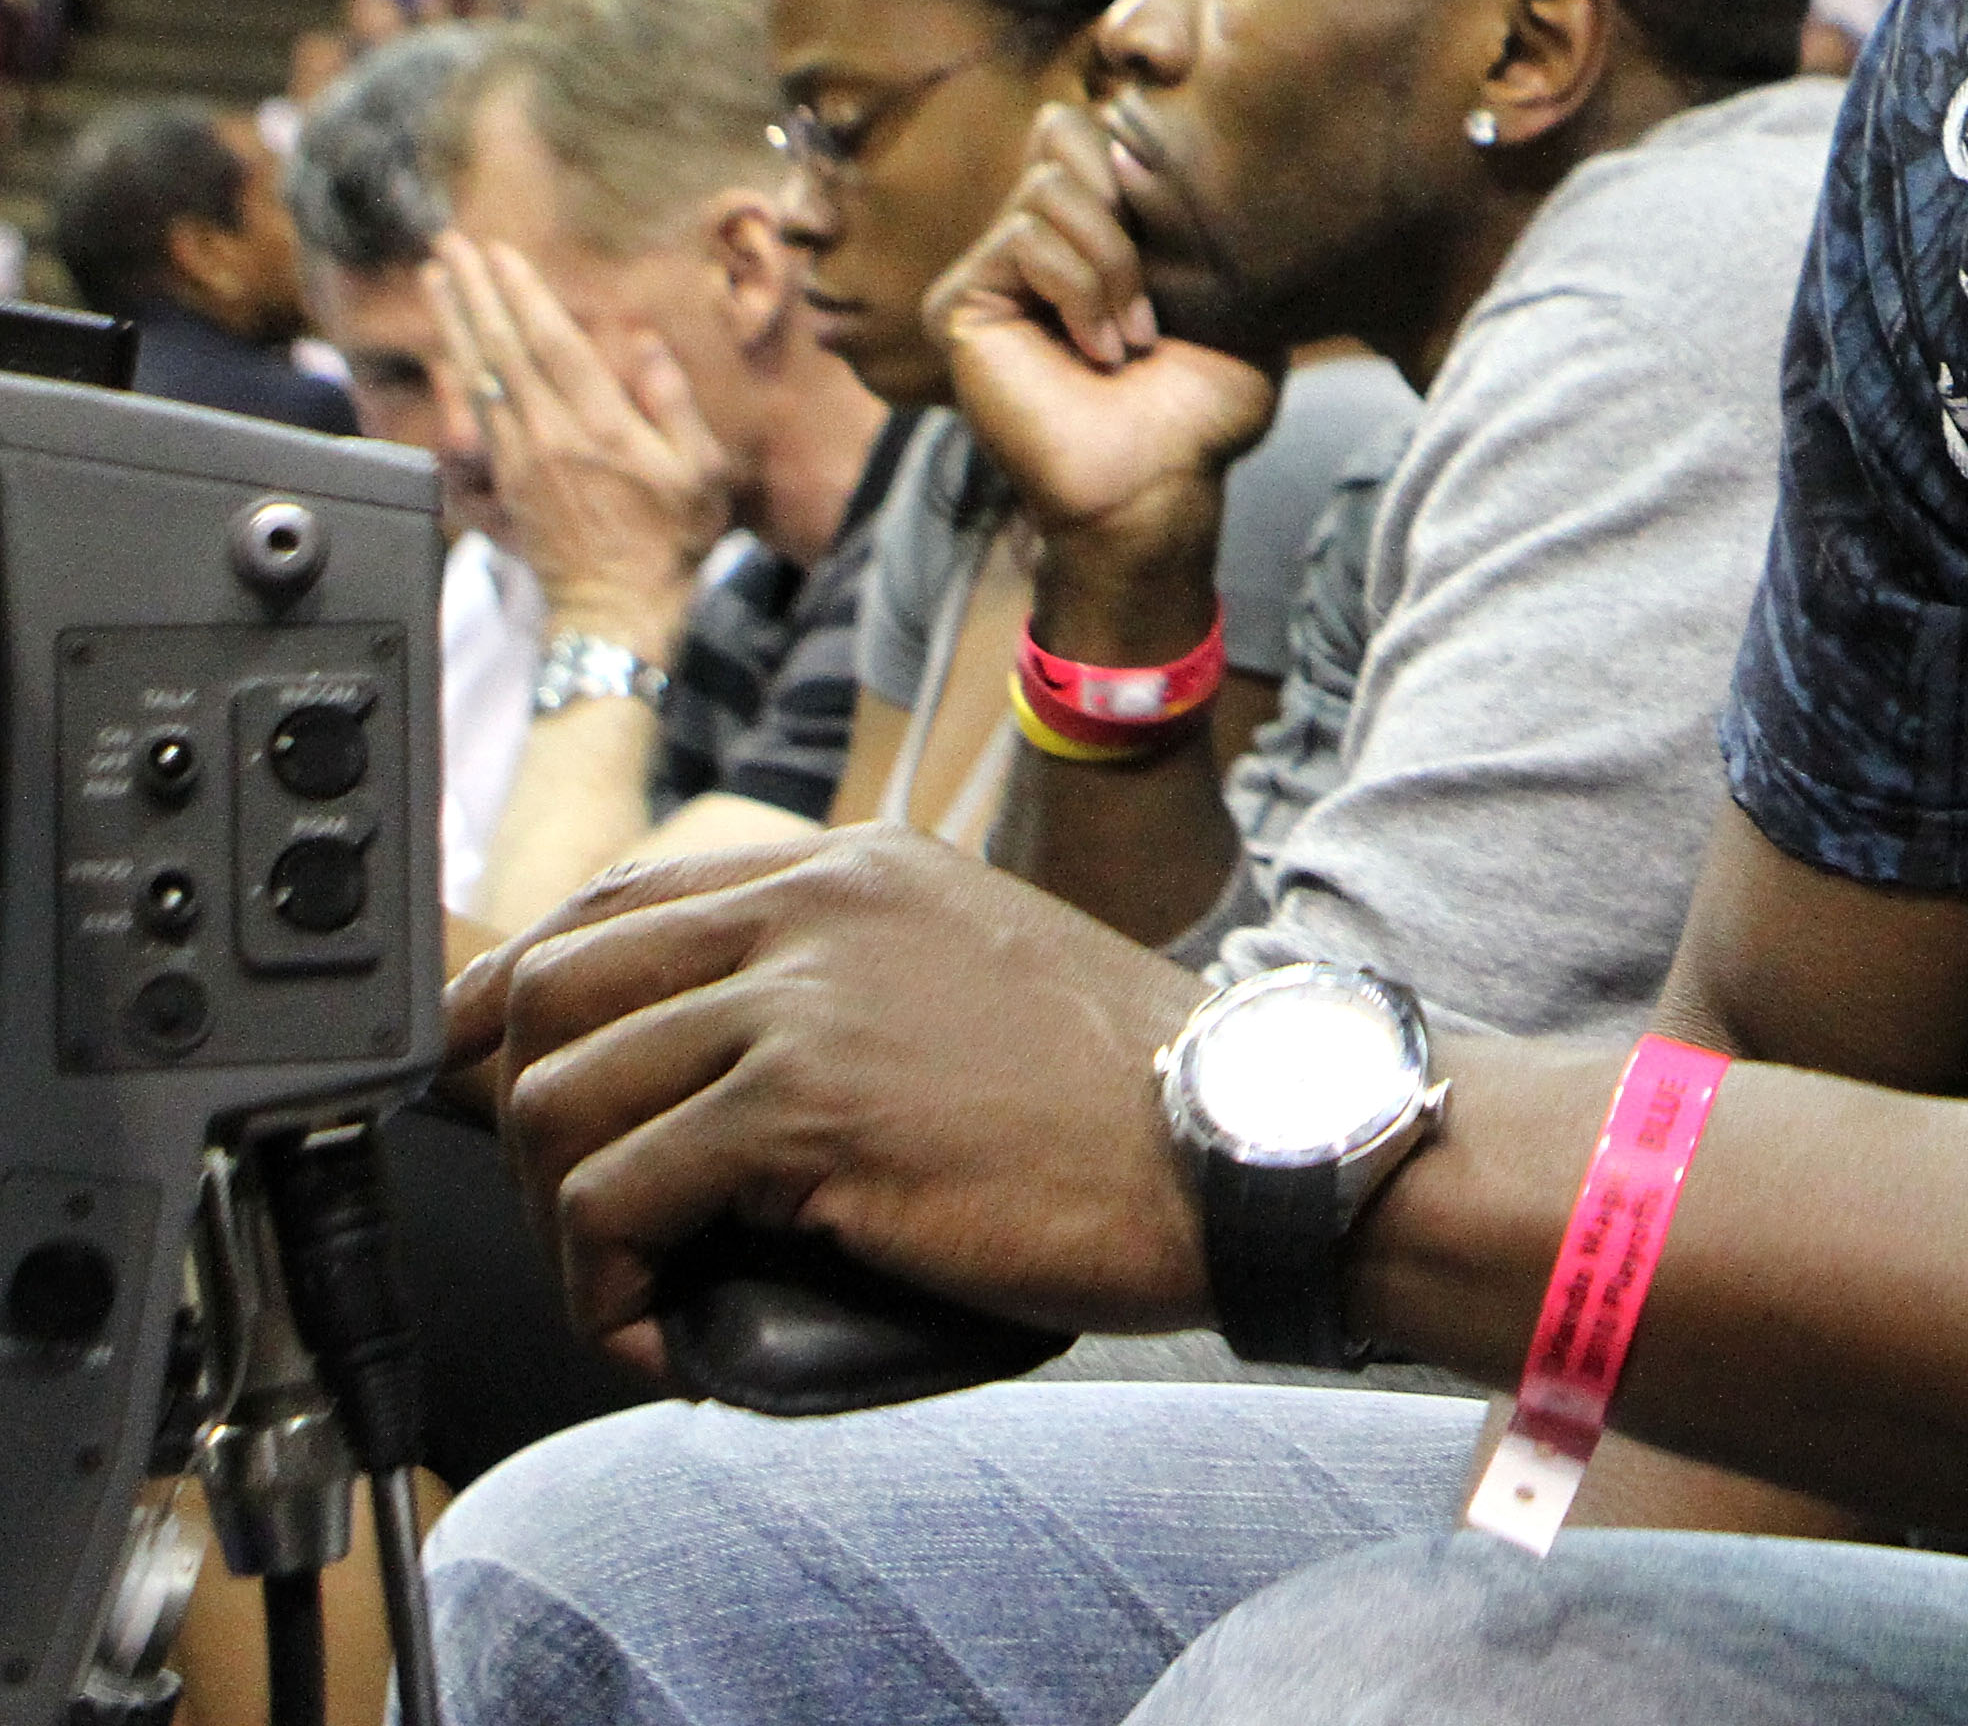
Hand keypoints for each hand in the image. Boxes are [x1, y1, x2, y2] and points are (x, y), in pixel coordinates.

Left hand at [427, 234, 725, 662]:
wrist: (617, 608)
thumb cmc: (671, 539)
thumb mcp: (699, 470)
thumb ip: (672, 402)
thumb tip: (644, 342)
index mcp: (600, 426)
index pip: (552, 343)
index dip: (522, 294)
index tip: (500, 253)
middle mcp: (549, 435)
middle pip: (501, 348)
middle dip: (474, 292)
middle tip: (451, 243)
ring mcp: (518, 458)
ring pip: (478, 374)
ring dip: (455, 321)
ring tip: (437, 277)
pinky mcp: (503, 481)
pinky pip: (474, 413)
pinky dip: (459, 370)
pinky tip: (452, 347)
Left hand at [449, 828, 1211, 1377]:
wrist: (1231, 1141)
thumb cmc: (1117, 1091)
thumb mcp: (961, 974)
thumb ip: (837, 980)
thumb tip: (703, 1054)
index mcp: (849, 864)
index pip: (608, 905)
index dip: (522, 1008)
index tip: (506, 1098)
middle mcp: (812, 904)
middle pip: (545, 989)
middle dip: (515, 1122)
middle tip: (571, 1219)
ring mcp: (805, 997)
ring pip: (554, 1098)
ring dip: (563, 1223)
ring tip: (636, 1285)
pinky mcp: (807, 1106)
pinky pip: (616, 1201)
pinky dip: (608, 1290)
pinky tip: (666, 1334)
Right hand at [925, 106, 1277, 634]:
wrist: (1159, 486)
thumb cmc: (1201, 408)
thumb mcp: (1235, 297)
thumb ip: (1209, 219)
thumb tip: (1157, 143)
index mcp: (1090, 227)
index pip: (1093, 128)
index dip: (1142, 163)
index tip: (1185, 245)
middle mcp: (1033, 238)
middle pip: (1063, 133)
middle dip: (1129, 211)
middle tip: (1154, 301)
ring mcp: (991, 269)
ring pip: (1050, 189)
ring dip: (1114, 266)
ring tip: (1133, 338)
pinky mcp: (961, 301)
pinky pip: (1025, 239)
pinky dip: (1083, 291)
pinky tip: (1101, 350)